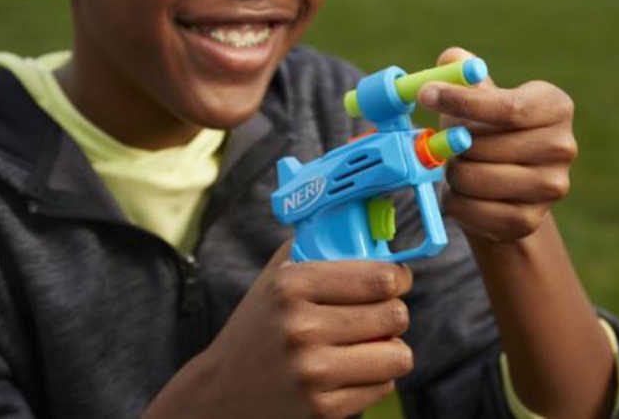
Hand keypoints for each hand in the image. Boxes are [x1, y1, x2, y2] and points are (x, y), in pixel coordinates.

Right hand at [145, 242, 413, 418]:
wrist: (221, 390)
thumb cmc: (258, 325)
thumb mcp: (275, 276)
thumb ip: (317, 245)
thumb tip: (367, 219)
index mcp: (292, 285)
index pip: (380, 277)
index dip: (397, 278)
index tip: (394, 281)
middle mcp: (301, 328)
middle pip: (395, 315)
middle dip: (392, 314)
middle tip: (378, 314)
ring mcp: (312, 372)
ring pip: (398, 355)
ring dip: (389, 349)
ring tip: (368, 344)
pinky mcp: (323, 409)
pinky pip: (384, 386)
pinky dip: (374, 378)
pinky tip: (348, 371)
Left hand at [418, 47, 577, 242]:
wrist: (505, 186)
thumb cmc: (487, 129)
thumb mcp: (478, 95)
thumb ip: (462, 72)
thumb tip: (452, 59)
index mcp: (555, 106)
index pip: (507, 107)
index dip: (462, 101)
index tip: (425, 94)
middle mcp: (563, 147)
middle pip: (485, 146)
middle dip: (454, 144)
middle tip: (447, 143)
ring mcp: (551, 187)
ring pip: (475, 178)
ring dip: (453, 173)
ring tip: (457, 166)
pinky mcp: (531, 220)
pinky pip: (474, 210)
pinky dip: (456, 201)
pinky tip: (461, 192)